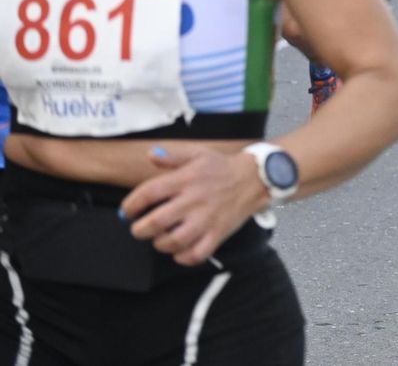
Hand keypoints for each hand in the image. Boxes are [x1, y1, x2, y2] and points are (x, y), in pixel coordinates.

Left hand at [121, 146, 264, 266]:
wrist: (255, 178)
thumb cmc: (222, 167)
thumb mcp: (198, 154)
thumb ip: (173, 156)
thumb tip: (151, 155)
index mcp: (186, 179)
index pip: (148, 193)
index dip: (131, 205)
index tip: (128, 211)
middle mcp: (194, 200)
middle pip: (156, 223)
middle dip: (140, 230)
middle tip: (140, 229)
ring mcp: (207, 219)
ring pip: (173, 242)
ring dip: (160, 244)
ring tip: (160, 238)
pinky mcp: (218, 233)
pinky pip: (196, 254)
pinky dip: (182, 257)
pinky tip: (179, 250)